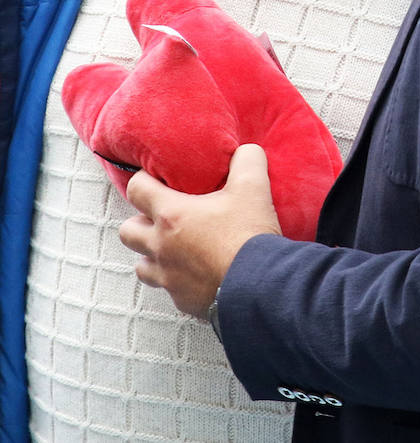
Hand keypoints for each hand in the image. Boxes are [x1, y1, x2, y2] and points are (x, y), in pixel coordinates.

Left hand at [119, 143, 281, 318]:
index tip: (158, 179)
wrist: (259, 285)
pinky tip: (198, 275)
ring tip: (176, 249)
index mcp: (172, 215)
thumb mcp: (254, 188)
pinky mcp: (181, 300)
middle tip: (164, 218)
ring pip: (141, 265)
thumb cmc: (249, 234)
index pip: (137, 189)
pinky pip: (168, 289)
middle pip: (127, 231)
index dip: (144, 180)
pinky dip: (178, 280)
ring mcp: (168, 276)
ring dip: (153, 255)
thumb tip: (245, 151)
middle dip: (140, 222)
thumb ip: (247, 161)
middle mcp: (160, 246)